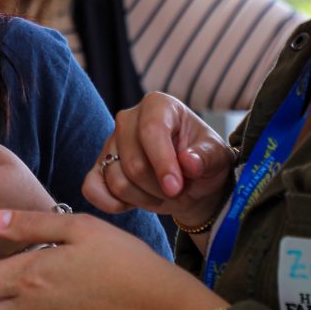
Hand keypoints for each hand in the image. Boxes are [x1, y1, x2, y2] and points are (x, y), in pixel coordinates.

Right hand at [84, 92, 234, 230]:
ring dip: (144, 198)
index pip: (151, 131)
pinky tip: (135, 203)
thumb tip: (189, 162)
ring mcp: (109, 143)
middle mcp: (128, 119)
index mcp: (158, 105)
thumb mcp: (217, 158)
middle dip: (159, 188)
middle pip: (134, 163)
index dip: (162, 163)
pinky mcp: (98, 167)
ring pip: (117, 181)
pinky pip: (93, 189)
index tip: (176, 188)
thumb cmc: (203, 162)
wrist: (189, 182)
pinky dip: (113, 204)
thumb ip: (206, 158)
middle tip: (178, 192)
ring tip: (162, 194)